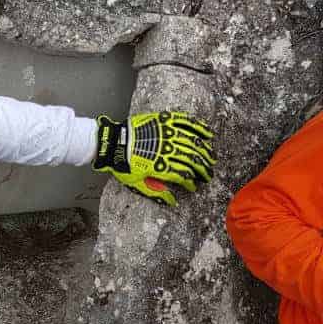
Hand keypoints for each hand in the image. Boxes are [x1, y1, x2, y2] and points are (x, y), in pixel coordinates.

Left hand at [93, 111, 215, 205]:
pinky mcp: (163, 121)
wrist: (111, 143)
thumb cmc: (122, 165)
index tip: (195, 186)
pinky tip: (208, 134)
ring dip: (204, 151)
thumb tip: (172, 202)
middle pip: (191, 159)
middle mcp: (166, 150)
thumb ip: (155, 191)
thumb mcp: (136, 183)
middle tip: (209, 174)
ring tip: (212, 158)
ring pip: (192, 143)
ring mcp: (166, 134)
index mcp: (160, 166)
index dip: (191, 182)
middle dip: (203, 168)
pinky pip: (185, 122)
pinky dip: (198, 128)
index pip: (183, 176)